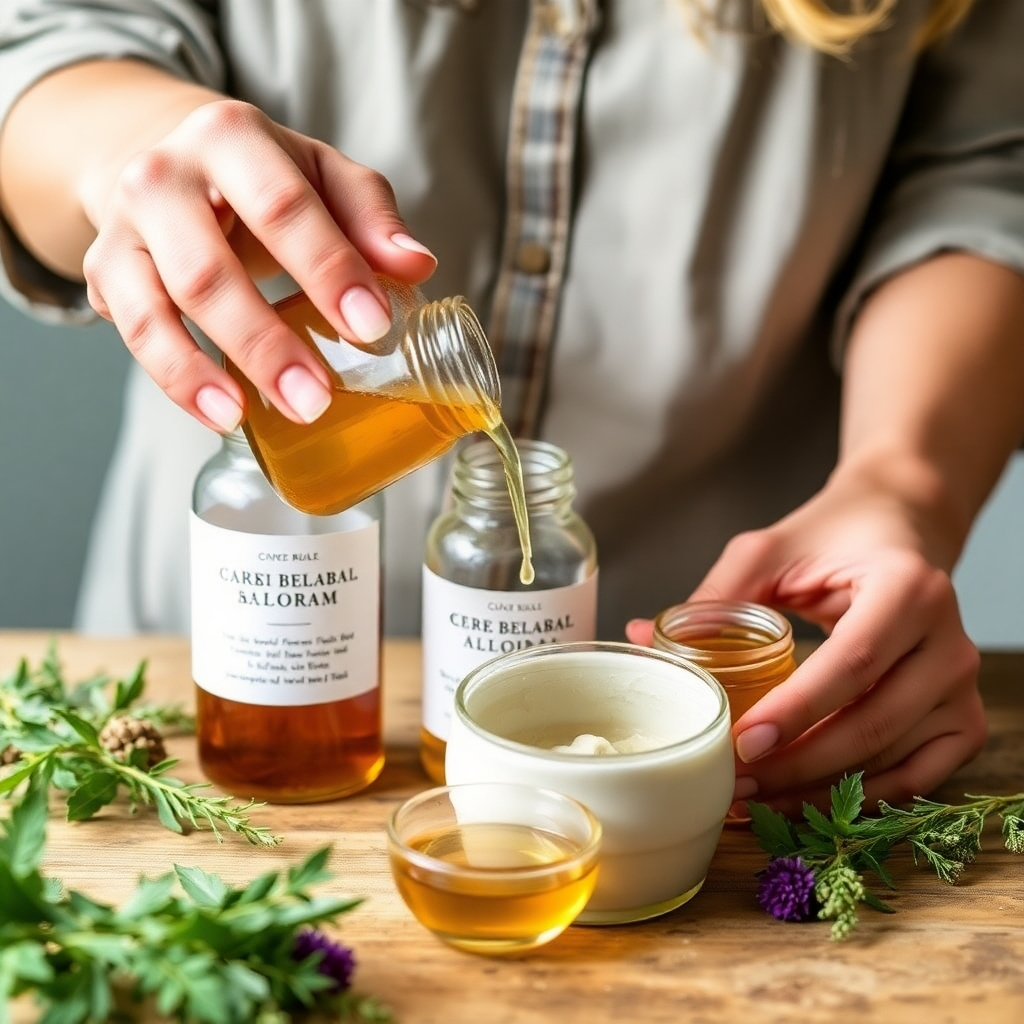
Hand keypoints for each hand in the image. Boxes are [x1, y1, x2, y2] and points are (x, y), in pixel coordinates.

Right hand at [81, 99, 436, 431]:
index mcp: (231, 138)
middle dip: (265, 341)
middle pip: (209, 269)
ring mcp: (126, 226)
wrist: (171, 165)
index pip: (283, 206)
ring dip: (206, 372)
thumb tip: (416, 265)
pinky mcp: (104, 270)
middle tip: (316, 398)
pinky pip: (133, 333)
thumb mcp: (323, 176)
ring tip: (254, 416)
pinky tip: (222, 413)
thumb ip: (369, 217)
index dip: (328, 270)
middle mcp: (164, 176)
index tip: (371, 327)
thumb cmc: (264, 179)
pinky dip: (176, 379)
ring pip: (158, 306)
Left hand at [626, 466, 985, 815]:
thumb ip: (714, 597)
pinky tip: (810, 799)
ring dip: (823, 790)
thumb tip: (641, 635)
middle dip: (799, 764)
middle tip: (735, 782)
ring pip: (894, 759)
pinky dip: (865, 797)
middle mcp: (948, 641)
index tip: (743, 741)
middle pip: (873, 723)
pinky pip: (919, 776)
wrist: (902, 529)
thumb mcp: (770, 552)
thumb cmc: (835, 536)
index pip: (852, 663)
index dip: (797, 709)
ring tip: (758, 797)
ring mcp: (961, 685)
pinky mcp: (964, 717)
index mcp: (907, 589)